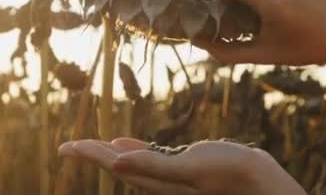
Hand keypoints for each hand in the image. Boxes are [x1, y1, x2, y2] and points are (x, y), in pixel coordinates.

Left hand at [58, 138, 306, 194]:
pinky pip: (149, 159)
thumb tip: (116, 160)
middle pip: (116, 165)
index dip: (88, 155)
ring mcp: (170, 176)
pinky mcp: (183, 169)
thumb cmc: (228, 175)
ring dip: (108, 152)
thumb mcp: (190, 169)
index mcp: (154, 181)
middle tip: (68, 146)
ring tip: (90, 146)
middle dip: (91, 154)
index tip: (66, 147)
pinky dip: (133, 150)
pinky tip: (125, 144)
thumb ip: (153, 166)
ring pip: (129, 163)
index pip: (112, 165)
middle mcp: (157, 181)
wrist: (260, 183)